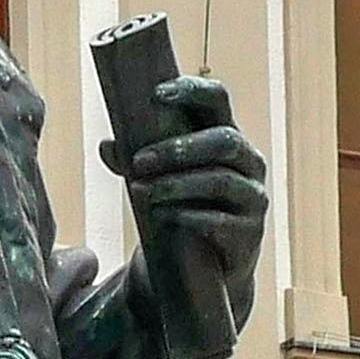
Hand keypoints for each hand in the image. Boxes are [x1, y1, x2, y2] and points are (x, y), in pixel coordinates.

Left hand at [108, 74, 269, 322]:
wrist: (205, 268)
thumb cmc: (182, 207)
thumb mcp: (159, 179)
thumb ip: (135, 161)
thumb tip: (107, 145)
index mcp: (226, 136)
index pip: (218, 99)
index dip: (192, 90)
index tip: (156, 94)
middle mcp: (248, 162)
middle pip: (224, 140)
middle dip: (178, 148)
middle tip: (139, 161)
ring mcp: (253, 197)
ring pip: (220, 180)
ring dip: (176, 183)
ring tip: (139, 191)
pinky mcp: (249, 233)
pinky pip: (221, 220)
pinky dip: (189, 215)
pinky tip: (164, 216)